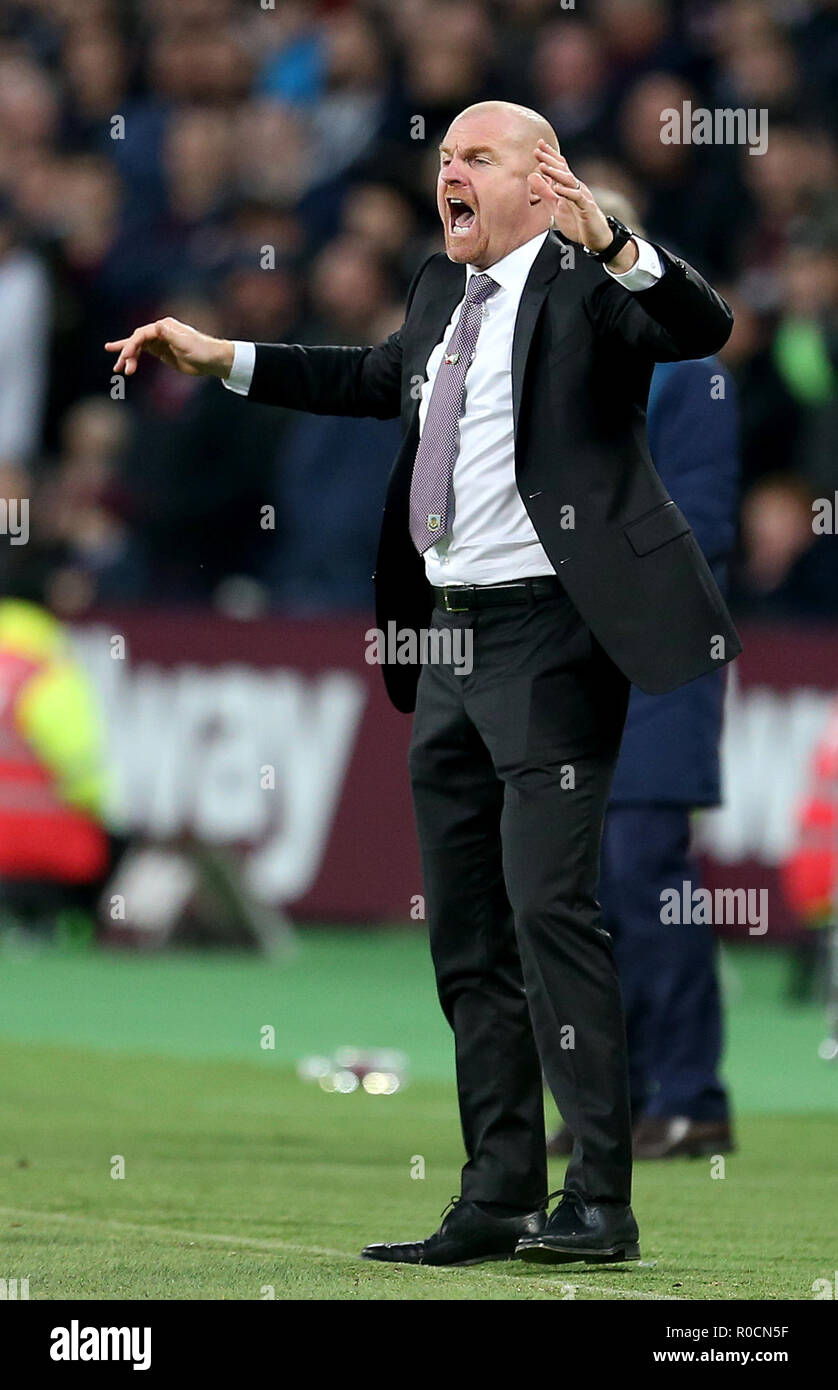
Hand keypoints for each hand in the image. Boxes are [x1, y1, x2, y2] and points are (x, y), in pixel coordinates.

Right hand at [104, 318, 233, 378]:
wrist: (213, 359)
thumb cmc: (202, 350)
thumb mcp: (186, 344)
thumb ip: (170, 336)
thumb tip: (158, 326)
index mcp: (165, 327)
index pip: (142, 335)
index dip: (132, 346)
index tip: (126, 358)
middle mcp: (160, 331)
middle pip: (137, 341)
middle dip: (127, 353)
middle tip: (120, 367)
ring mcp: (160, 341)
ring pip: (138, 348)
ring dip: (127, 358)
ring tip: (117, 368)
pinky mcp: (162, 352)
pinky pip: (144, 353)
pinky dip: (134, 359)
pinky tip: (126, 364)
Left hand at [529, 139, 638, 272]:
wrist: (596, 238)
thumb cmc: (578, 222)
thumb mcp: (556, 206)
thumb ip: (545, 193)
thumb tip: (532, 177)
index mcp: (569, 187)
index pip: (559, 167)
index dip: (549, 156)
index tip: (538, 146)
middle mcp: (577, 187)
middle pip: (563, 169)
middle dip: (550, 159)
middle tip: (537, 150)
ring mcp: (582, 196)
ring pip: (569, 181)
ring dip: (556, 173)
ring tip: (543, 167)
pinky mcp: (586, 208)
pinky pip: (577, 197)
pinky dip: (567, 192)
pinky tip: (558, 189)